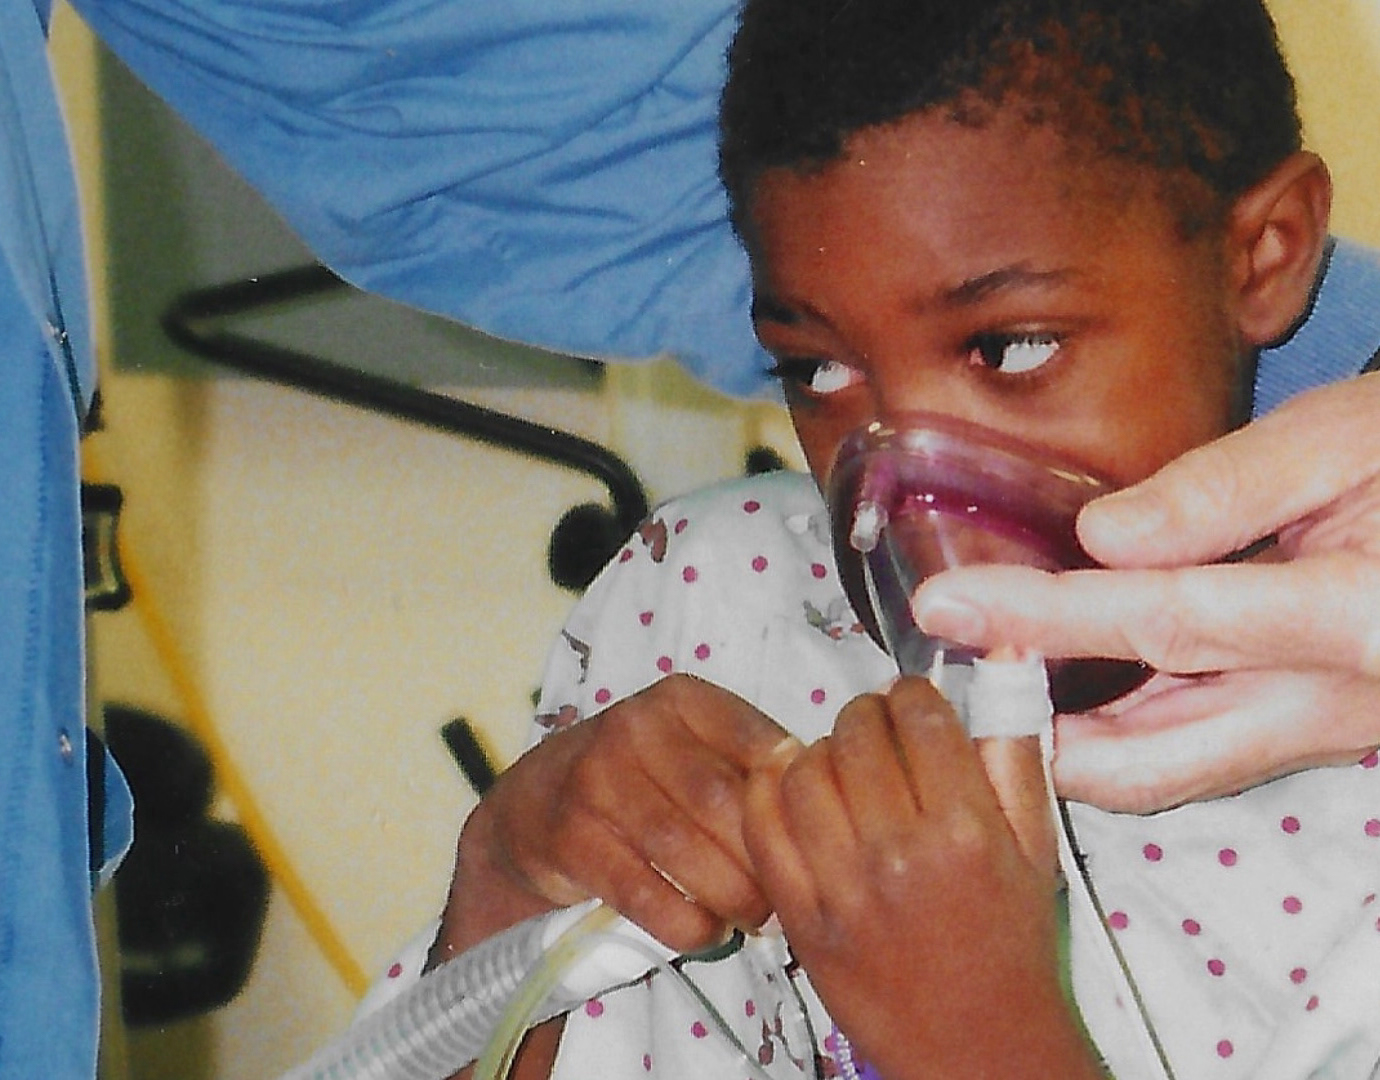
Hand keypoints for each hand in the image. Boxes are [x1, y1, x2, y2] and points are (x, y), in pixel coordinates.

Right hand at [430, 674, 797, 966]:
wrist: (534, 808)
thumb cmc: (640, 781)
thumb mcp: (690, 749)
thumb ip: (749, 765)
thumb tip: (827, 804)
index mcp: (681, 699)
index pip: (760, 748)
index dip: (793, 805)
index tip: (806, 843)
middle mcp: (636, 727)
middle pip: (726, 805)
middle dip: (762, 863)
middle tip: (782, 899)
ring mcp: (597, 780)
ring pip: (688, 852)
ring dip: (730, 899)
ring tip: (749, 919)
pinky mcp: (572, 838)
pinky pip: (647, 894)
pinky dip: (687, 924)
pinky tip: (703, 931)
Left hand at [744, 679, 1099, 1079]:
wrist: (980, 1048)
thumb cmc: (1014, 946)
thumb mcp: (1036, 847)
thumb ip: (1016, 751)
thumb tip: (1007, 658)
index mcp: (966, 830)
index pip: (918, 717)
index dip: (910, 693)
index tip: (911, 702)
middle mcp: (900, 853)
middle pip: (855, 734)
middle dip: (864, 714)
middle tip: (873, 727)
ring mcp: (843, 888)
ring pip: (802, 772)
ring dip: (816, 750)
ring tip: (836, 761)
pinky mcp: (802, 918)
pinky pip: (762, 828)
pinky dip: (767, 793)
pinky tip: (790, 788)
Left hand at [912, 374, 1379, 811]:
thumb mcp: (1343, 439)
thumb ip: (1226, 490)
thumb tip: (1104, 538)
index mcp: (1356, 619)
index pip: (1164, 624)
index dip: (1045, 616)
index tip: (948, 607)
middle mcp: (1339, 706)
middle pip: (1153, 759)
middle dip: (1038, 732)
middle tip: (960, 669)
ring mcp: (1326, 734)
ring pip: (1167, 771)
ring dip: (1070, 738)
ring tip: (995, 668)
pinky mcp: (1312, 733)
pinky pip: (1196, 752)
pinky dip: (1119, 729)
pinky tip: (1067, 677)